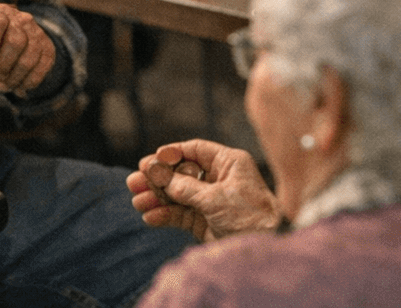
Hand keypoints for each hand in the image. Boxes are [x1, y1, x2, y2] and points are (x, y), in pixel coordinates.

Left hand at [0, 2, 54, 95]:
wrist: (7, 43)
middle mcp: (21, 19)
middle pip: (16, 42)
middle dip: (3, 65)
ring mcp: (37, 33)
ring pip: (30, 57)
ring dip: (15, 76)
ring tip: (3, 85)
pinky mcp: (47, 48)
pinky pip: (42, 66)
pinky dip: (29, 81)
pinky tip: (17, 86)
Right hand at [126, 138, 280, 240]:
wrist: (266, 250)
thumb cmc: (250, 216)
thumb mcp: (215, 198)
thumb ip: (184, 186)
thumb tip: (156, 172)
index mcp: (228, 164)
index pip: (195, 151)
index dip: (172, 154)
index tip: (151, 161)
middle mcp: (219, 180)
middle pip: (181, 173)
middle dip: (158, 179)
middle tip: (134, 181)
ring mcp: (211, 201)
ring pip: (177, 195)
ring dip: (157, 198)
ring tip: (137, 201)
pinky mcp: (205, 222)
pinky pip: (180, 214)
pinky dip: (165, 215)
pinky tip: (150, 217)